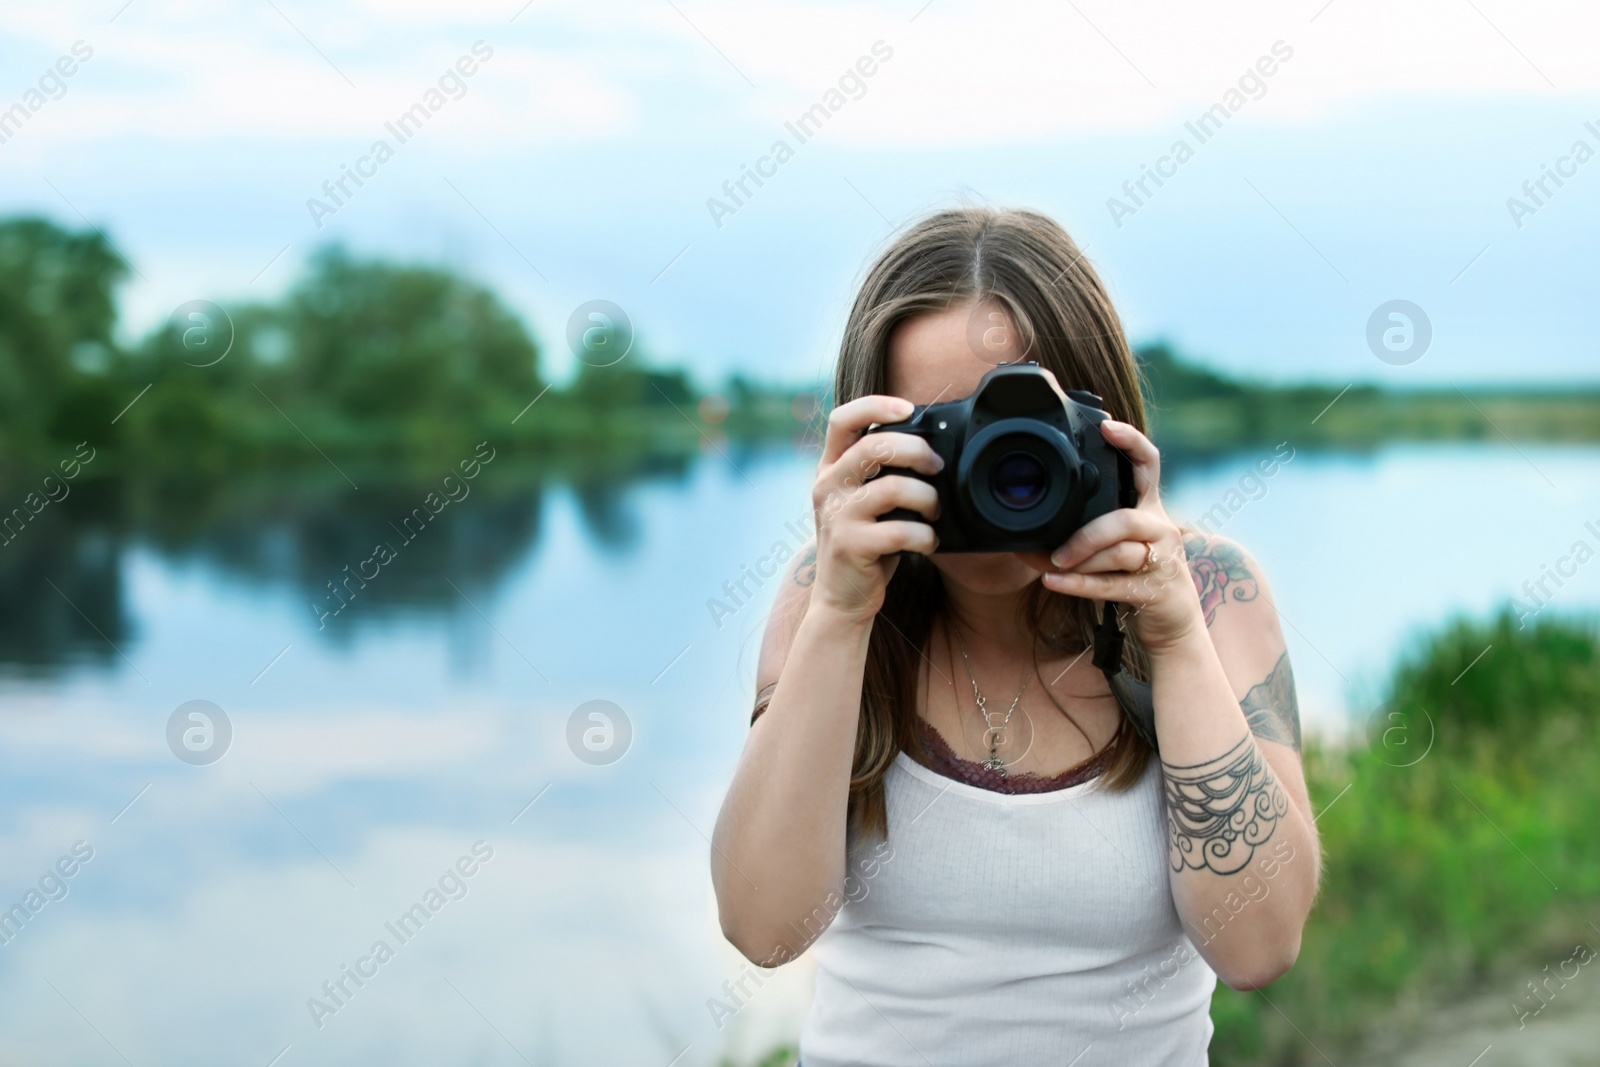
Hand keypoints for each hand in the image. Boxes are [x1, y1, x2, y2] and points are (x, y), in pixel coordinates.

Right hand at [809, 396, 944, 623]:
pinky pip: (900, 530)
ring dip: (928, 498)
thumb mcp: (865, 501)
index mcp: (831, 468)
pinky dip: (925, 535)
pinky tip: (929, 542)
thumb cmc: (866, 544)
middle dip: (917, 451)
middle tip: (937, 467)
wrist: (842, 598)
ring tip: (935, 511)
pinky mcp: (850, 546)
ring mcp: (836, 516)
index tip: (909, 409)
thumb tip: (932, 448)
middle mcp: (827, 486)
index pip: (843, 419)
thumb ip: (884, 473)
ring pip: (893, 488)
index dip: (877, 405)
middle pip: (875, 446)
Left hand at [1024, 419, 1203, 652]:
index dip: (1131, 441)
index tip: (1106, 425)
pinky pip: (1113, 584)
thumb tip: (1030, 533)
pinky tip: (1053, 581)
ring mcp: (1162, 560)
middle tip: (1055, 550)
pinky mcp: (1156, 590)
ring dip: (1081, 560)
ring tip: (1050, 566)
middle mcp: (1160, 529)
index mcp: (1149, 509)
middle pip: (1125, 520)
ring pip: (1119, 553)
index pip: (1148, 465)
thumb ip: (1090, 529)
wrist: (1175, 622)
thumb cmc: (1137, 576)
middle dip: (1086, 534)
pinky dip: (1079, 584)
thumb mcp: (1118, 545)